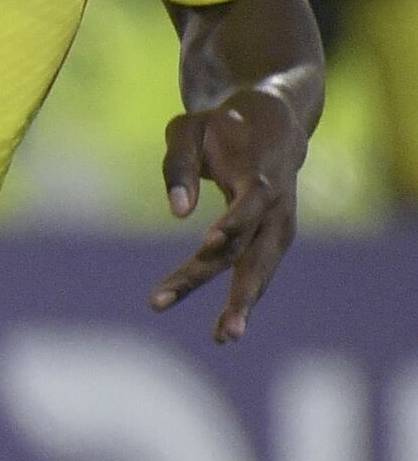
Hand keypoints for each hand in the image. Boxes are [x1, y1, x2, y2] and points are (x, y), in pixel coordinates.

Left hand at [149, 84, 304, 343]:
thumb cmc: (220, 126)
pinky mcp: (276, 237)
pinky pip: (259, 271)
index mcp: (258, 173)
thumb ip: (178, 167)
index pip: (249, 202)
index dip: (233, 223)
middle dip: (238, 291)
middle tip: (222, 329)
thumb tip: (177, 213)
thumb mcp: (188, 130)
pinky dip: (244, 298)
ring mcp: (281, 224)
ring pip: (261, 269)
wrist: (274, 122)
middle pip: (256, 252)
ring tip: (223, 338)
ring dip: (243, 304)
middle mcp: (277, 205)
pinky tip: (224, 329)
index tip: (208, 244)